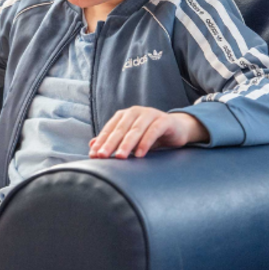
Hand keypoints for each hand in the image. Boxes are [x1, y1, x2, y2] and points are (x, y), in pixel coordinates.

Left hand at [89, 107, 207, 158]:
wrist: (177, 129)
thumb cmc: (149, 135)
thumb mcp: (130, 139)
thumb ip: (113, 141)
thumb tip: (91, 145)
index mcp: (124, 115)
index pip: (109, 129)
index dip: (101, 142)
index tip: (93, 155)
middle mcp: (135, 112)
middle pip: (120, 129)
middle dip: (110, 143)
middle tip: (102, 156)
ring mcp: (150, 114)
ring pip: (135, 130)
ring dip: (127, 144)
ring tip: (120, 157)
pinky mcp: (165, 120)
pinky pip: (153, 131)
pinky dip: (146, 142)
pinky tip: (140, 154)